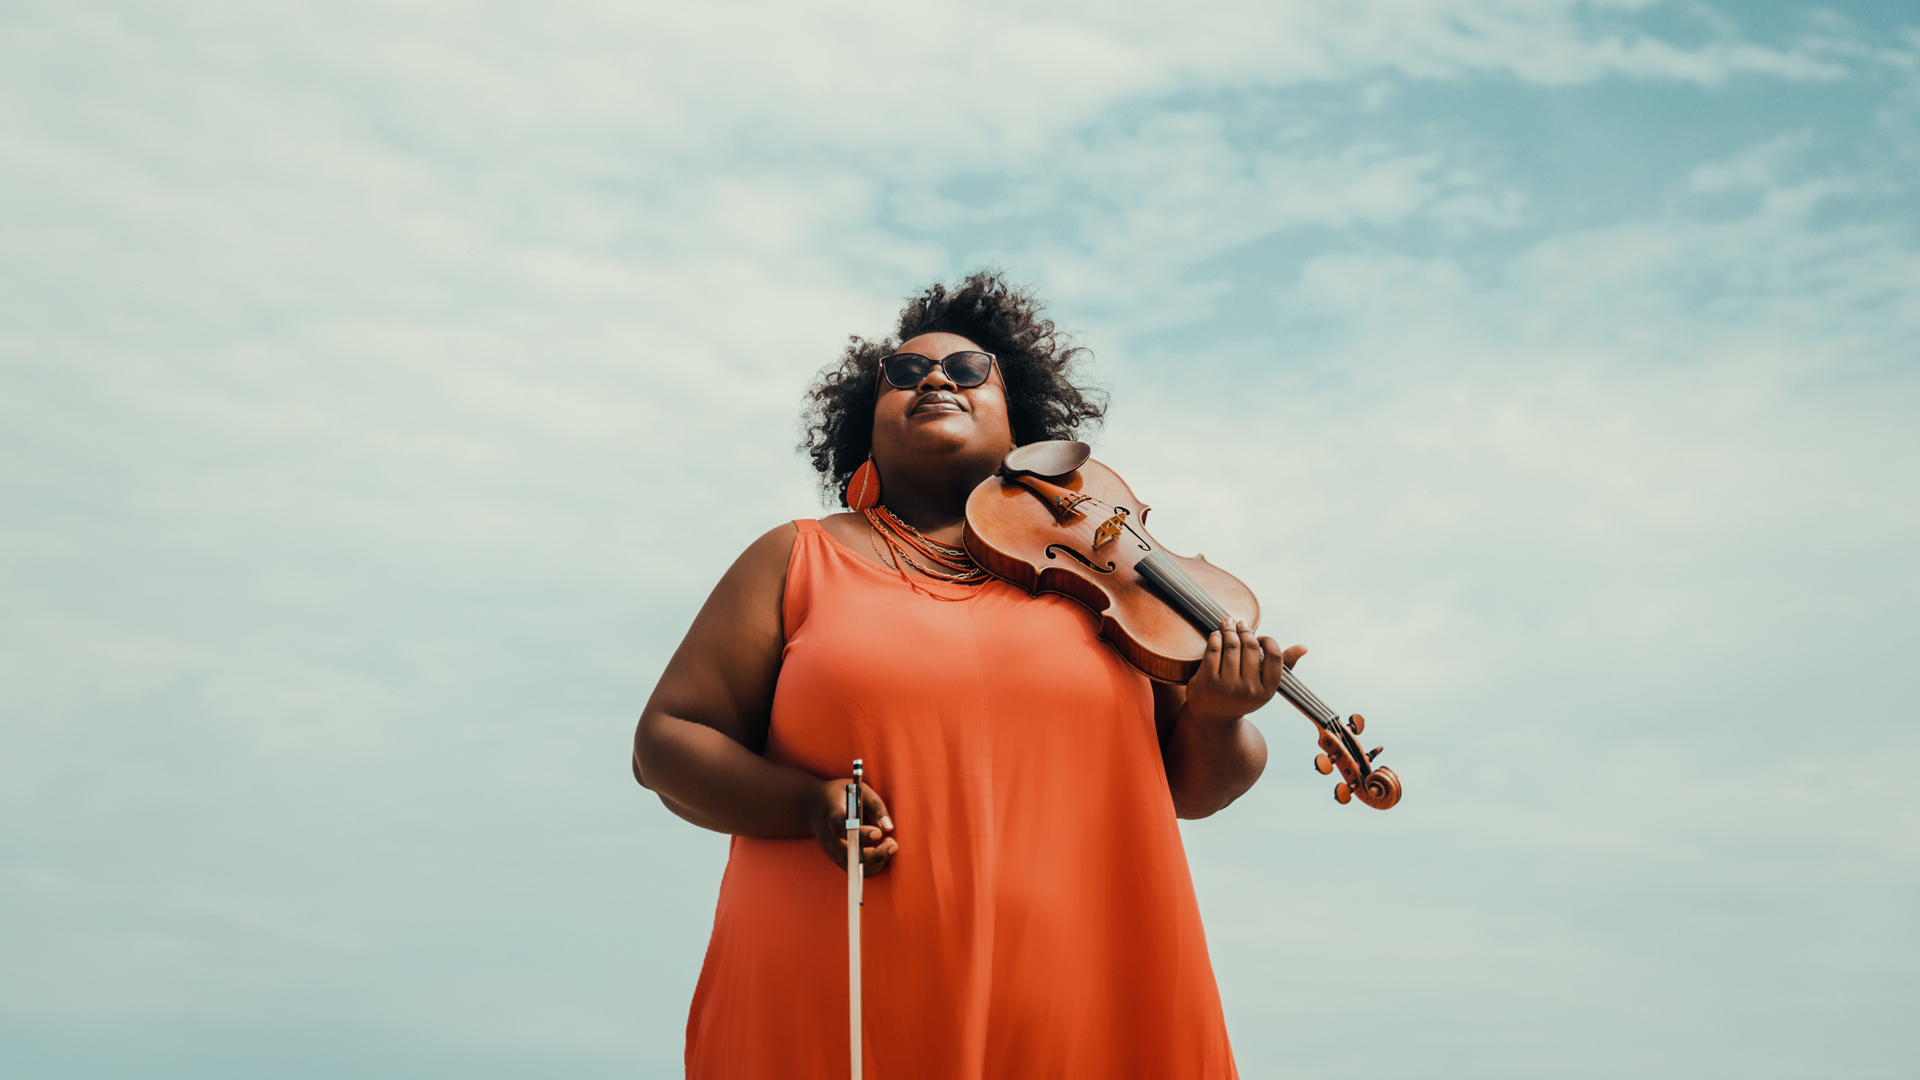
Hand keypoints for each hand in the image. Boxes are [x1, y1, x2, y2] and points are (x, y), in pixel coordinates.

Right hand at [810, 777, 897, 873]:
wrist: (814, 805)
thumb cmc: (841, 795)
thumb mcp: (858, 790)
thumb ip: (875, 806)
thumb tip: (888, 828)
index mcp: (832, 814)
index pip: (842, 828)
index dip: (860, 833)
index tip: (878, 833)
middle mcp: (829, 836)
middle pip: (849, 854)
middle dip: (875, 854)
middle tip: (893, 844)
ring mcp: (830, 849)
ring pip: (854, 866)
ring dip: (876, 861)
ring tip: (888, 845)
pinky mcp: (835, 858)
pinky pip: (854, 869)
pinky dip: (871, 865)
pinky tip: (880, 851)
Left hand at [1183, 618, 1304, 725]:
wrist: (1214, 716)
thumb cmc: (1243, 695)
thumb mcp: (1264, 686)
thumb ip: (1284, 665)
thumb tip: (1303, 647)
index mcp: (1266, 690)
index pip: (1275, 656)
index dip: (1268, 641)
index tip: (1260, 638)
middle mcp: (1248, 690)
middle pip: (1250, 647)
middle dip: (1245, 630)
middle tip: (1241, 623)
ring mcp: (1227, 686)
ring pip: (1231, 645)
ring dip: (1229, 629)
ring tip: (1228, 623)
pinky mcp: (1208, 681)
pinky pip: (1214, 649)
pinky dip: (1216, 636)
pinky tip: (1217, 634)